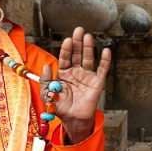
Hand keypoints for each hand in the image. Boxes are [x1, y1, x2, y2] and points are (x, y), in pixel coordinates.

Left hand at [41, 27, 111, 143]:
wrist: (73, 120)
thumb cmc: (61, 108)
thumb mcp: (48, 94)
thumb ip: (46, 80)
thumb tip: (46, 66)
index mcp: (64, 73)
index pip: (65, 58)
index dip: (66, 49)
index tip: (67, 40)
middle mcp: (76, 72)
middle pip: (77, 54)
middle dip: (77, 42)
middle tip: (78, 30)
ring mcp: (87, 77)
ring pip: (89, 59)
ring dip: (88, 48)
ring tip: (88, 36)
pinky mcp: (97, 83)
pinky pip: (102, 70)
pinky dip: (105, 61)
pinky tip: (106, 51)